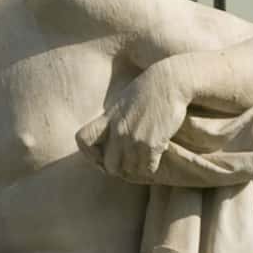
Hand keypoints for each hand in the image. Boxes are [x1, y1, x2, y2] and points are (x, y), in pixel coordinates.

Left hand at [76, 63, 189, 182]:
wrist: (169, 82)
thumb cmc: (148, 90)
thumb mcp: (122, 102)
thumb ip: (112, 119)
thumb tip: (108, 136)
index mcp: (108, 118)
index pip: (82, 140)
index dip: (89, 153)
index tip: (102, 155)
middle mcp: (118, 130)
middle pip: (110, 166)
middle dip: (119, 168)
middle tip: (129, 162)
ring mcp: (134, 138)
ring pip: (130, 170)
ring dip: (138, 167)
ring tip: (144, 157)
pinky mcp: (152, 143)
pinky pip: (148, 168)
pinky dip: (151, 166)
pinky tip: (156, 154)